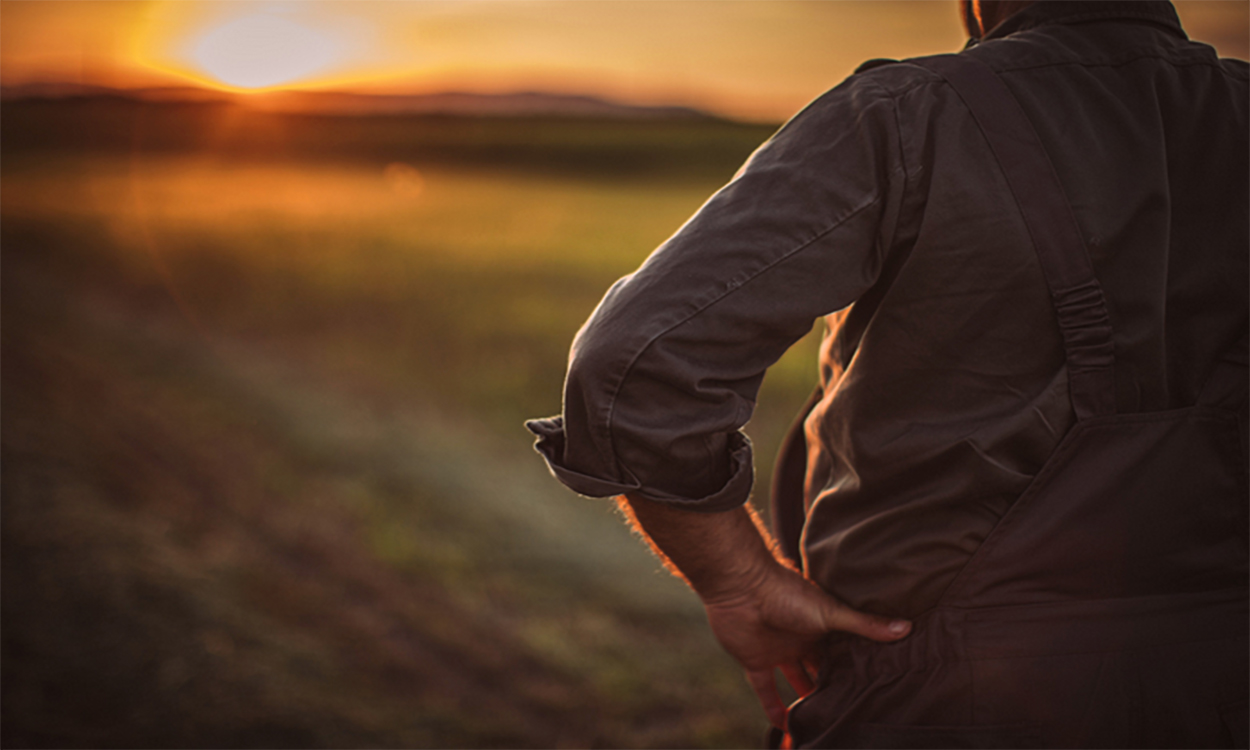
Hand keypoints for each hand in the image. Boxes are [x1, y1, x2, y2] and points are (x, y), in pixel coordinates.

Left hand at [700, 560, 910, 728]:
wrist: (741, 587)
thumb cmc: (787, 593)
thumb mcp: (831, 612)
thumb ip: (866, 624)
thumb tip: (908, 628)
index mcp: (822, 625)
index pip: (843, 652)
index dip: (857, 669)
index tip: (875, 689)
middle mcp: (802, 639)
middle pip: (821, 669)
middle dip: (833, 687)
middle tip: (852, 711)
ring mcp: (779, 650)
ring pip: (796, 681)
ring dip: (806, 701)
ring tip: (824, 723)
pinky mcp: (756, 661)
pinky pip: (765, 690)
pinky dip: (773, 708)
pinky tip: (785, 728)